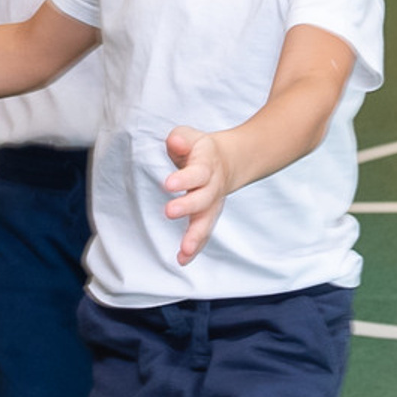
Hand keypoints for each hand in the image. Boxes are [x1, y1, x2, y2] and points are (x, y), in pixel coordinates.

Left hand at [161, 125, 229, 261]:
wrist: (228, 161)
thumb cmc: (199, 149)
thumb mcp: (190, 137)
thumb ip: (180, 139)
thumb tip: (175, 142)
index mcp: (206, 164)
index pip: (197, 172)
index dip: (185, 178)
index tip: (168, 184)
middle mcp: (212, 186)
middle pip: (203, 198)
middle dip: (188, 206)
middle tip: (169, 211)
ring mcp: (211, 204)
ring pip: (206, 221)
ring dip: (195, 236)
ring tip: (183, 250)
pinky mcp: (207, 217)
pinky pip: (203, 234)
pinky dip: (194, 248)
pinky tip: (182, 259)